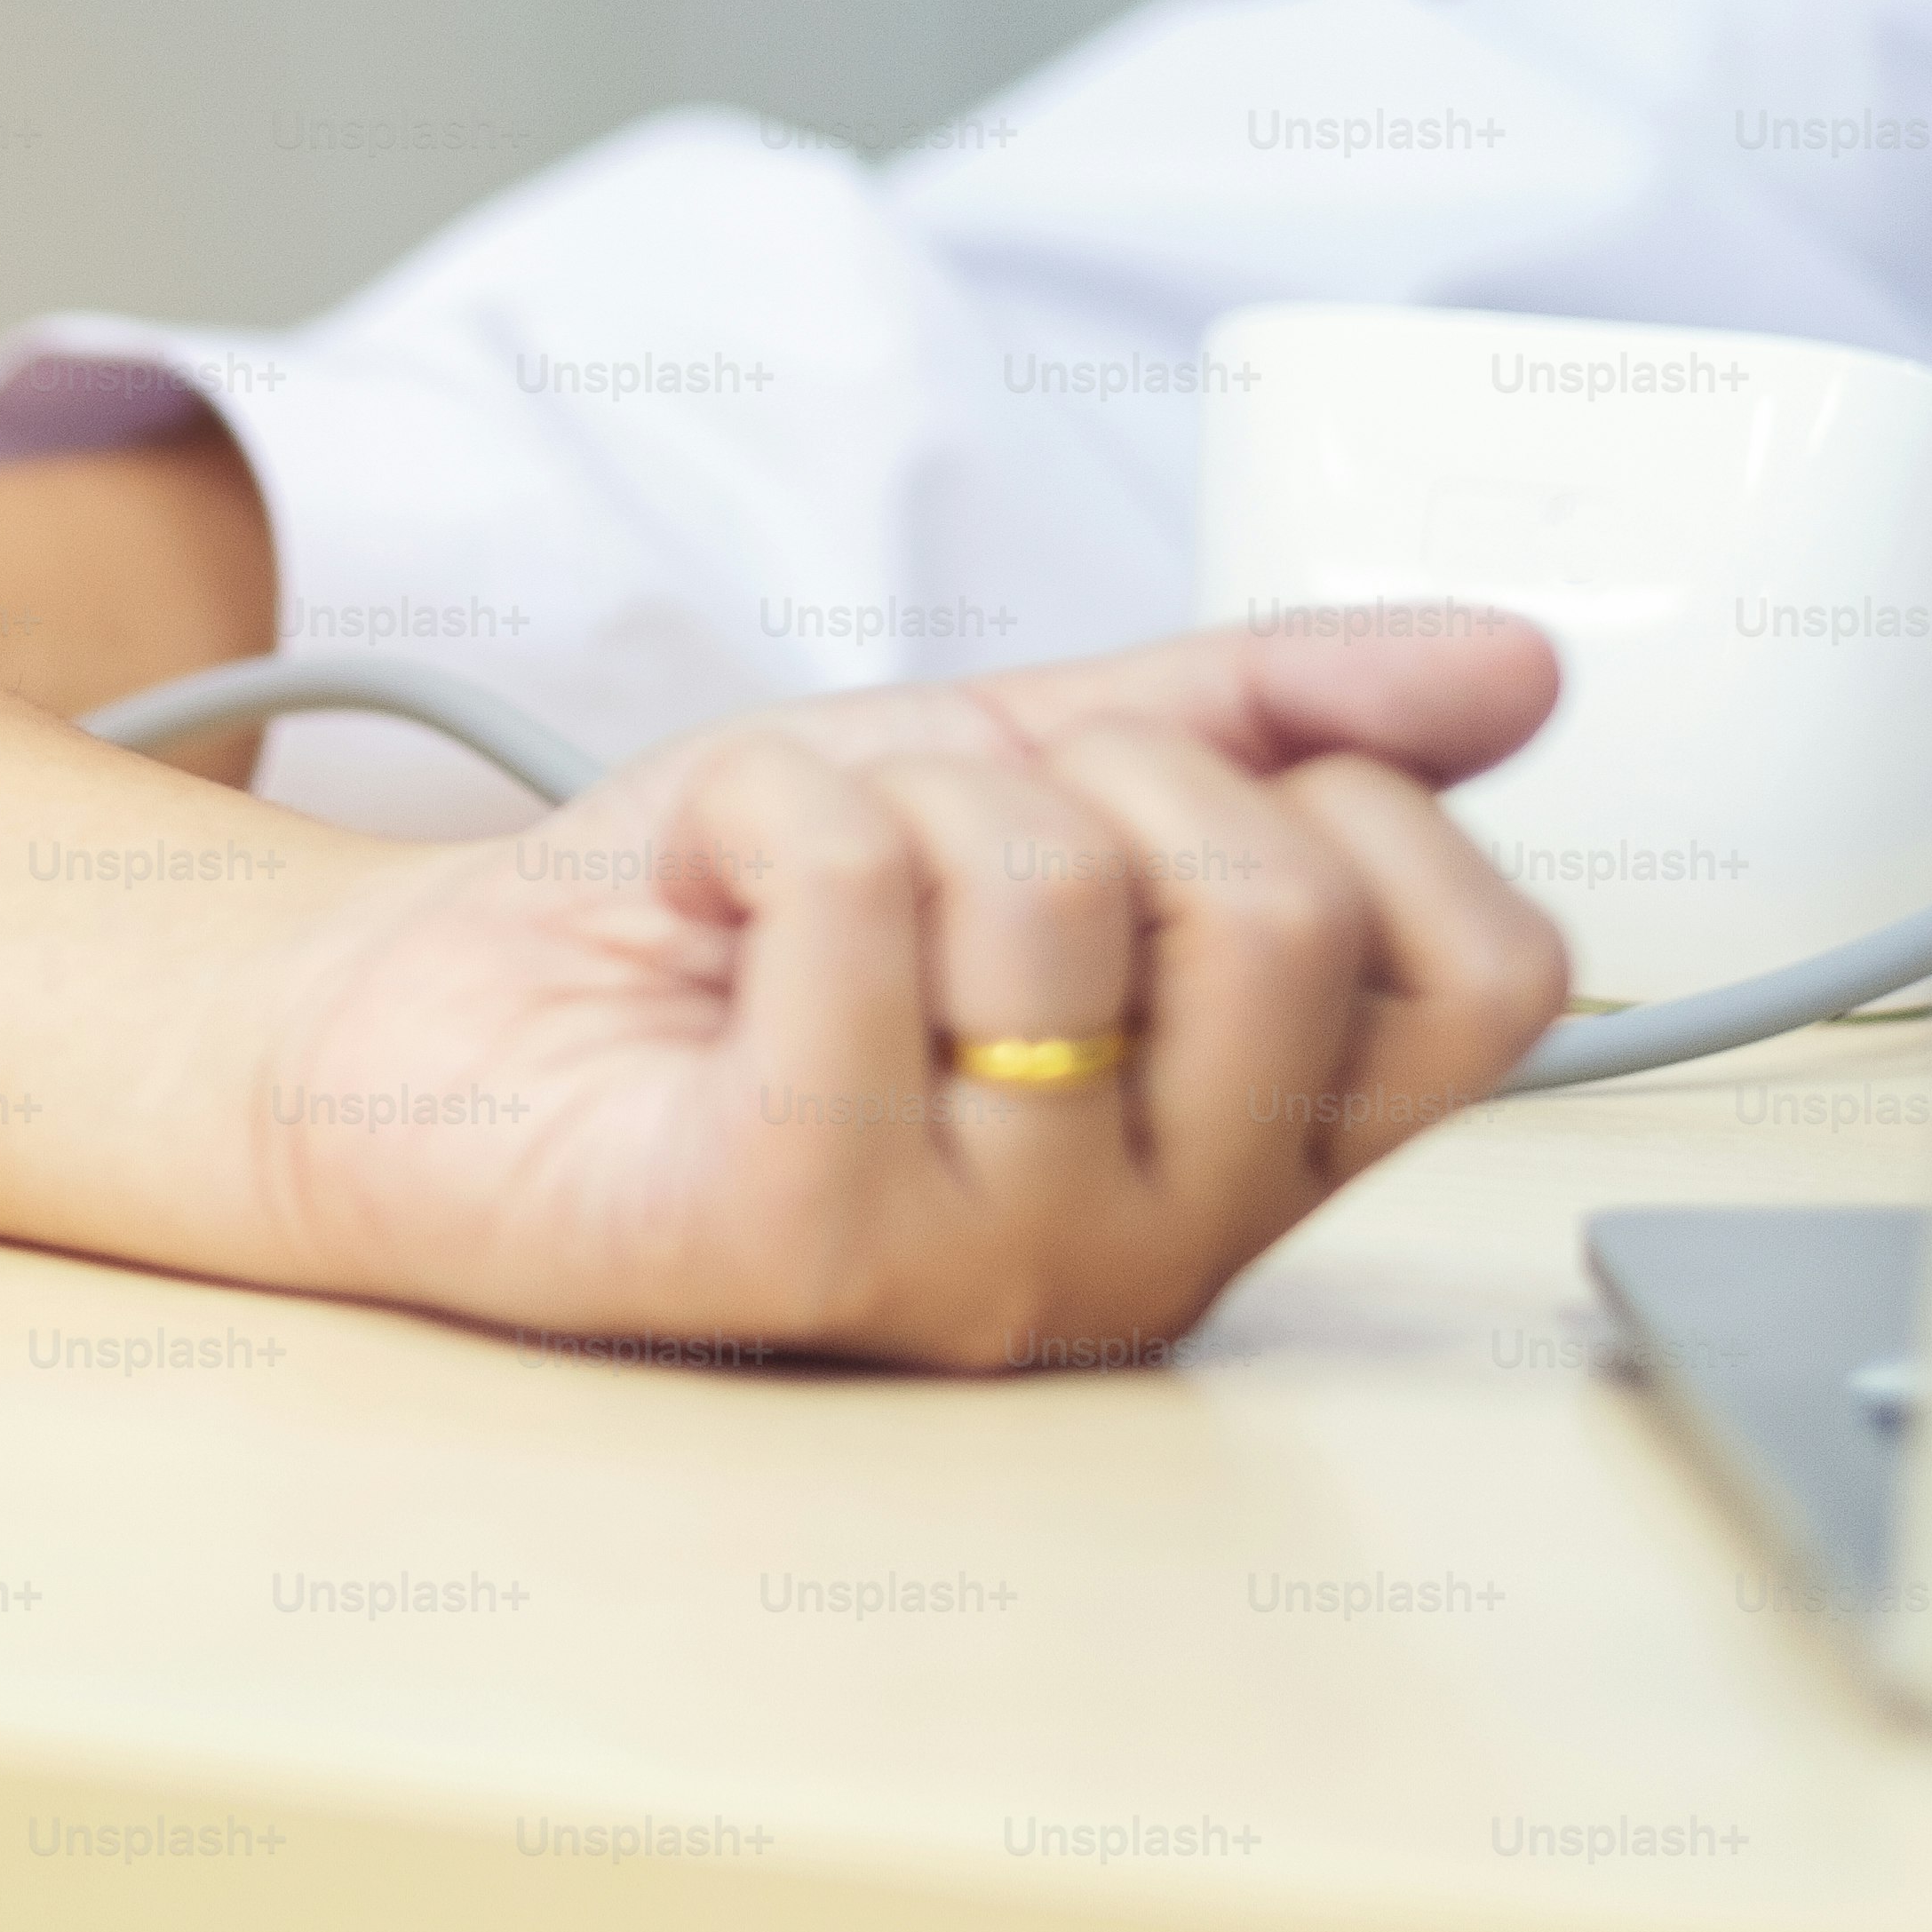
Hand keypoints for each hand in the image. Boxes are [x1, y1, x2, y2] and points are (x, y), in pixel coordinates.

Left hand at [250, 617, 1570, 1367]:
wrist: (415, 1011)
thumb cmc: (706, 916)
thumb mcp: (1007, 763)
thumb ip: (1260, 715)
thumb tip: (1515, 662)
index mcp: (1248, 1145)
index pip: (1495, 969)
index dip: (1332, 807)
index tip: (1127, 804)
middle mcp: (1158, 1247)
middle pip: (1284, 902)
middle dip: (1073, 777)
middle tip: (920, 843)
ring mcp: (991, 1269)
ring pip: (1054, 878)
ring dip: (873, 794)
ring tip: (775, 894)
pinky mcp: (805, 1240)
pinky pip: (856, 898)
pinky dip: (748, 820)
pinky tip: (694, 915)